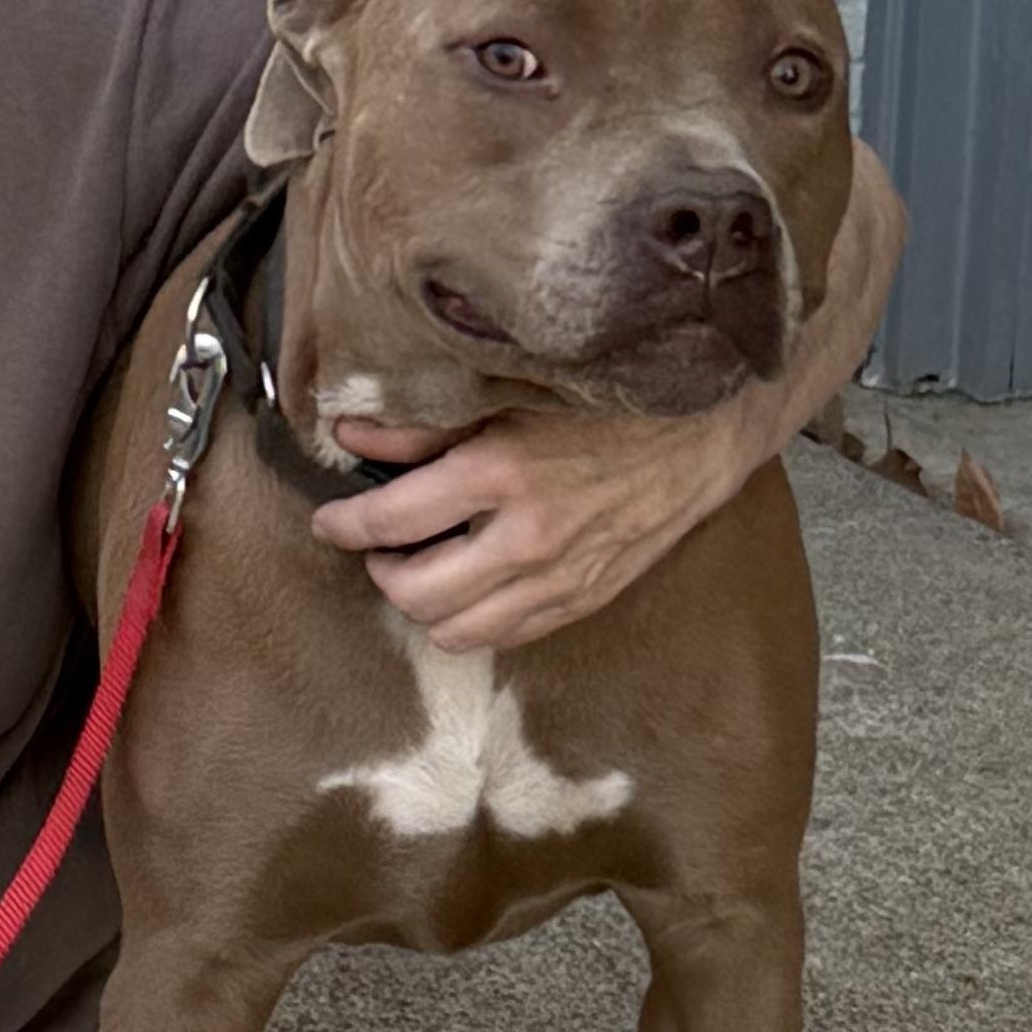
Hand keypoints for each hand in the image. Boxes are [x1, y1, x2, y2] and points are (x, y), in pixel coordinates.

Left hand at [309, 393, 781, 656]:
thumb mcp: (507, 396)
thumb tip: (349, 435)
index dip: (344, 525)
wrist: (703, 427)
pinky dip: (472, 622)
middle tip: (376, 544)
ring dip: (422, 606)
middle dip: (380, 571)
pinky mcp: (586, 598)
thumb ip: (423, 426)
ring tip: (419, 568)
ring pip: (457, 631)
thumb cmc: (604, 397)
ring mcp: (560, 577)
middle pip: (416, 593)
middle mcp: (526, 537)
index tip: (329, 520)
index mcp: (500, 473)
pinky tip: (469, 587)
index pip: (390, 520)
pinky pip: (507, 636)